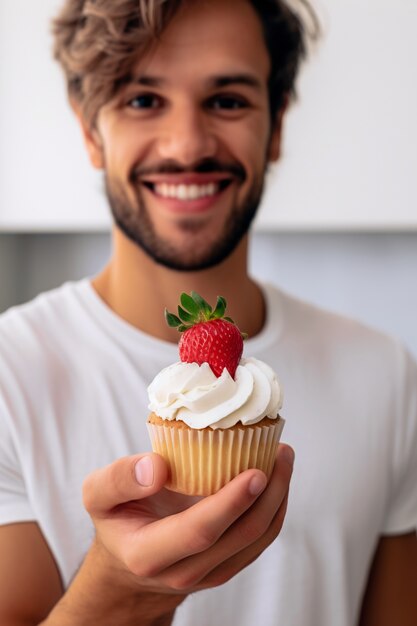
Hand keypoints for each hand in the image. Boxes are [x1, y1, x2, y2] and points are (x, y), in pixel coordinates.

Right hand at [82, 444, 293, 594]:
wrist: (126, 563)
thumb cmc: (116, 520)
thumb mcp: (96, 495)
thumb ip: (119, 478)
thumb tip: (156, 467)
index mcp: (149, 554)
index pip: (199, 532)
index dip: (232, 502)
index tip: (256, 471)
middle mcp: (184, 571)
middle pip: (241, 536)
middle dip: (270, 492)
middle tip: (282, 451)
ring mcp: (210, 574)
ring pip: (258, 539)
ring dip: (278, 497)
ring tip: (284, 457)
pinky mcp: (226, 566)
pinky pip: (259, 540)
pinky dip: (273, 507)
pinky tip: (275, 477)